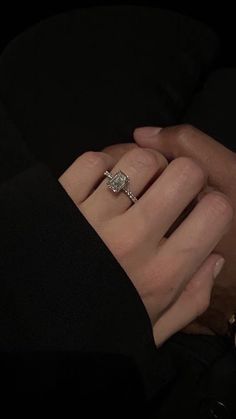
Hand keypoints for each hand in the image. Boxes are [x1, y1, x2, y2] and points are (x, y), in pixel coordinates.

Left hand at [58, 144, 232, 345]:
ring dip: (146, 166)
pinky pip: (93, 161)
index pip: (216, 212)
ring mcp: (93, 218)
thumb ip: (193, 298)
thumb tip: (215, 257)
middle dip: (188, 175)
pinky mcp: (61, 202)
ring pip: (140, 161)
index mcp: (161, 275)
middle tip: (175, 188)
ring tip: (138, 185)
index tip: (202, 208)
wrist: (36, 327)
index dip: (215, 203)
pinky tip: (104, 184)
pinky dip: (103, 165)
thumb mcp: (153, 327)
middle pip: (184, 173)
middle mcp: (131, 242)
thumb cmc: (98, 325)